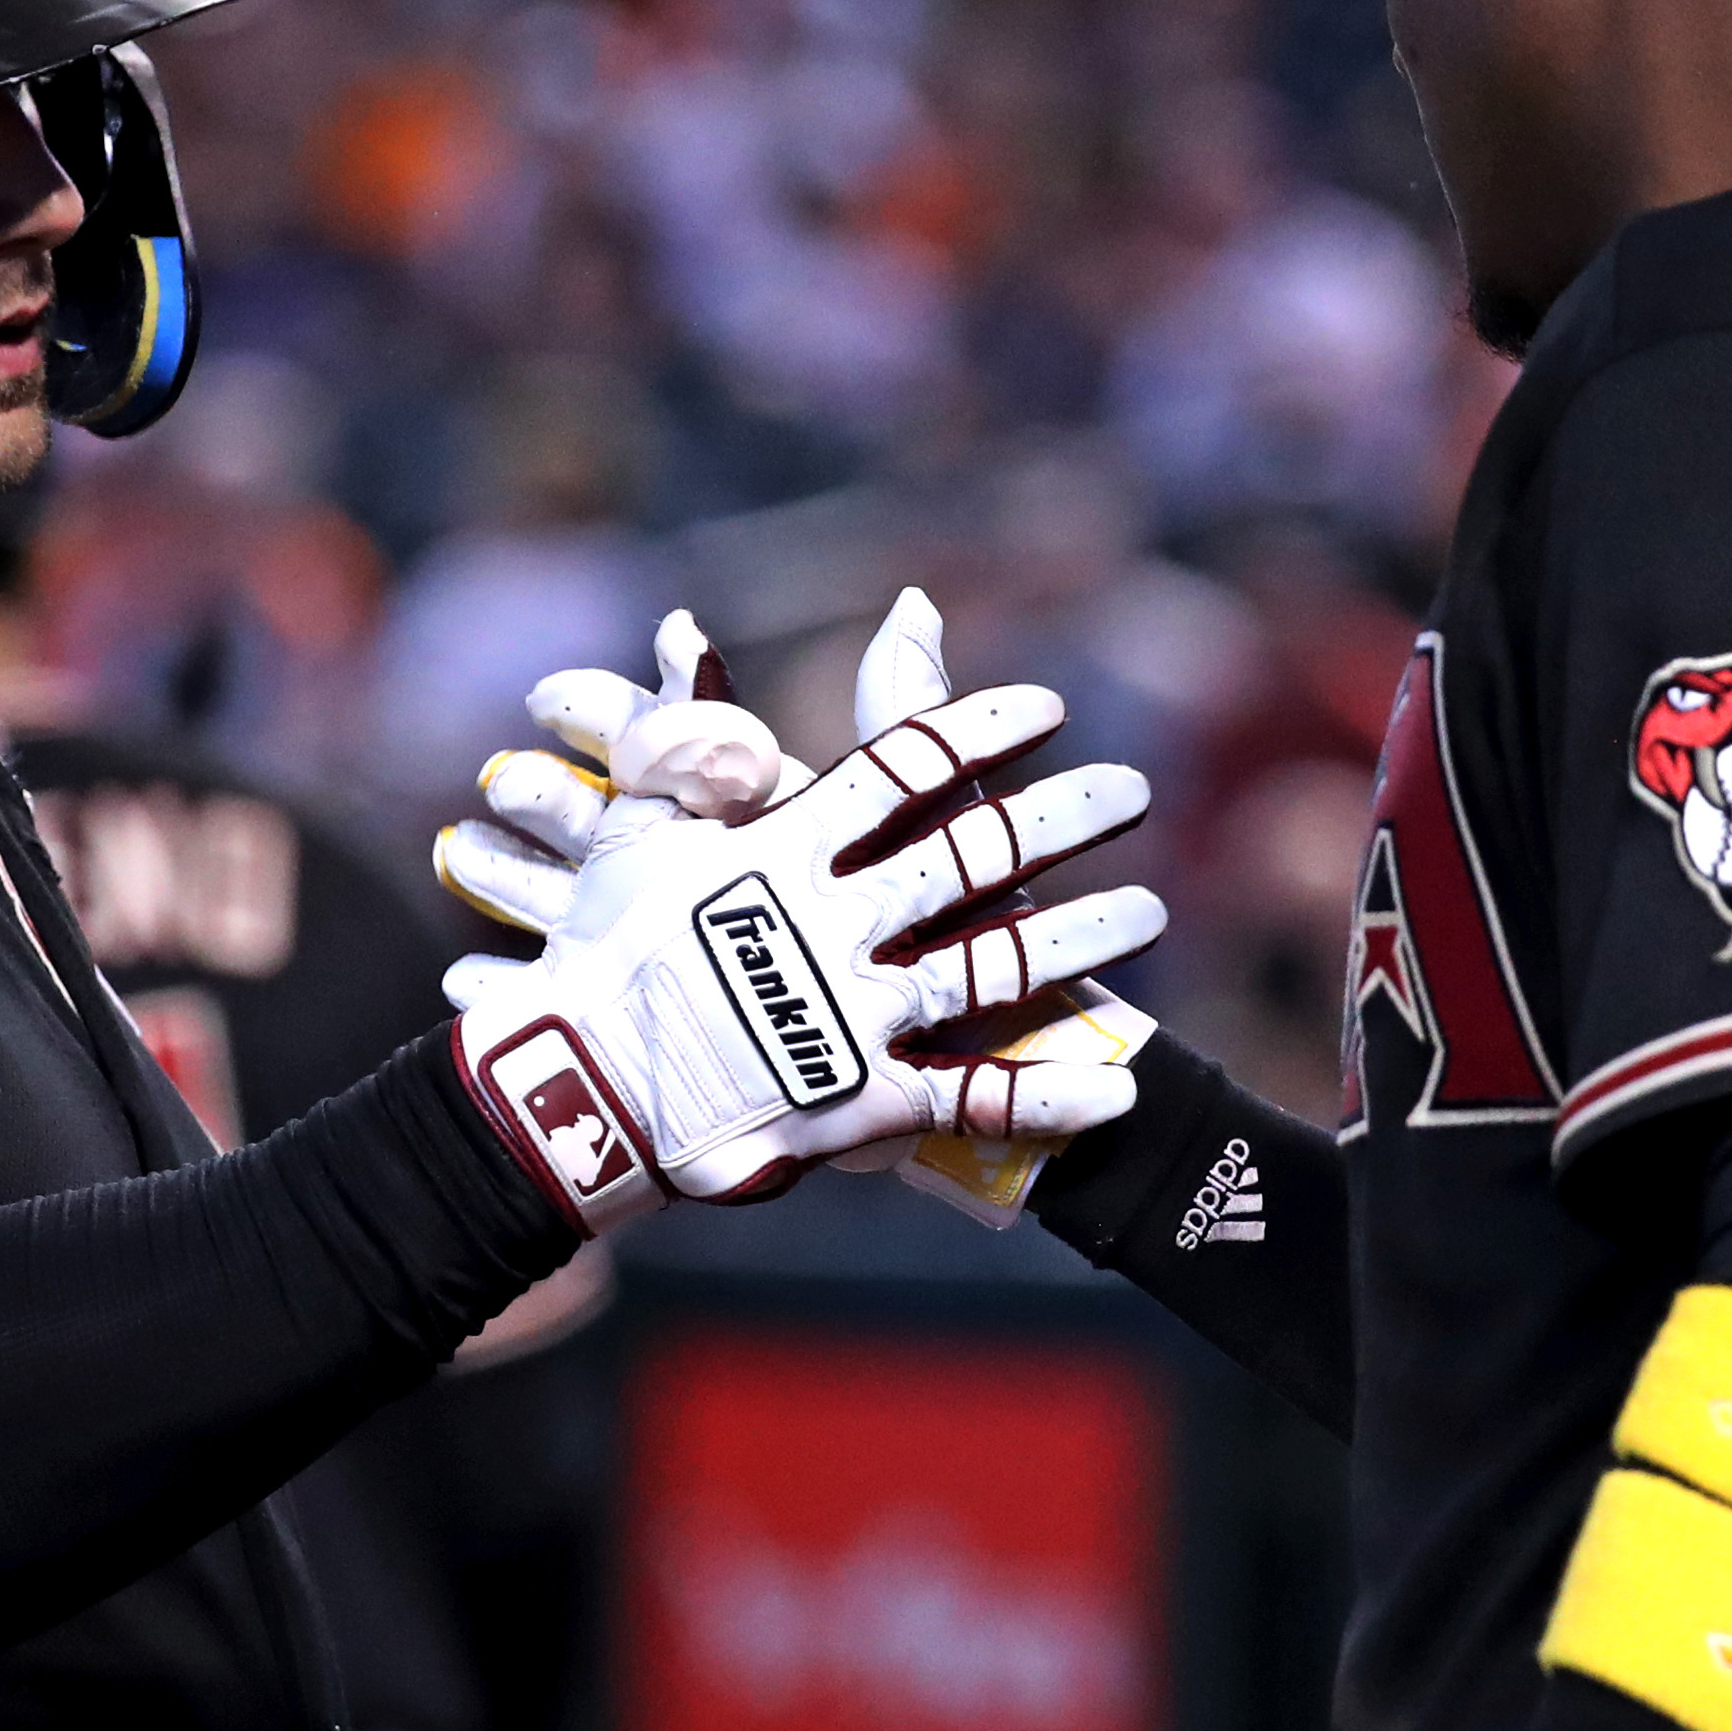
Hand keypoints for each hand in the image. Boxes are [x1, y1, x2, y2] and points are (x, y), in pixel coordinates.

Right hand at [442, 650, 1160, 1227]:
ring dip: (1080, 940)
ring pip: (996, 967)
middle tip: (1135, 789)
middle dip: (1063, 818)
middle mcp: (836, 923)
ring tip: (1154, 914)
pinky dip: (1046, 1095)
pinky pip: (973, 1097)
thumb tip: (685, 629)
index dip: (982, 731)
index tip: (1046, 706)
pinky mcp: (862, 1101)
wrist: (576, 1091)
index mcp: (786, 847)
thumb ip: (678, 731)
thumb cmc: (602, 953)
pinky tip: (1114, 1087)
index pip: (904, 767)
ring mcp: (855, 1013)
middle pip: (974, 854)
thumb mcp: (634, 827)